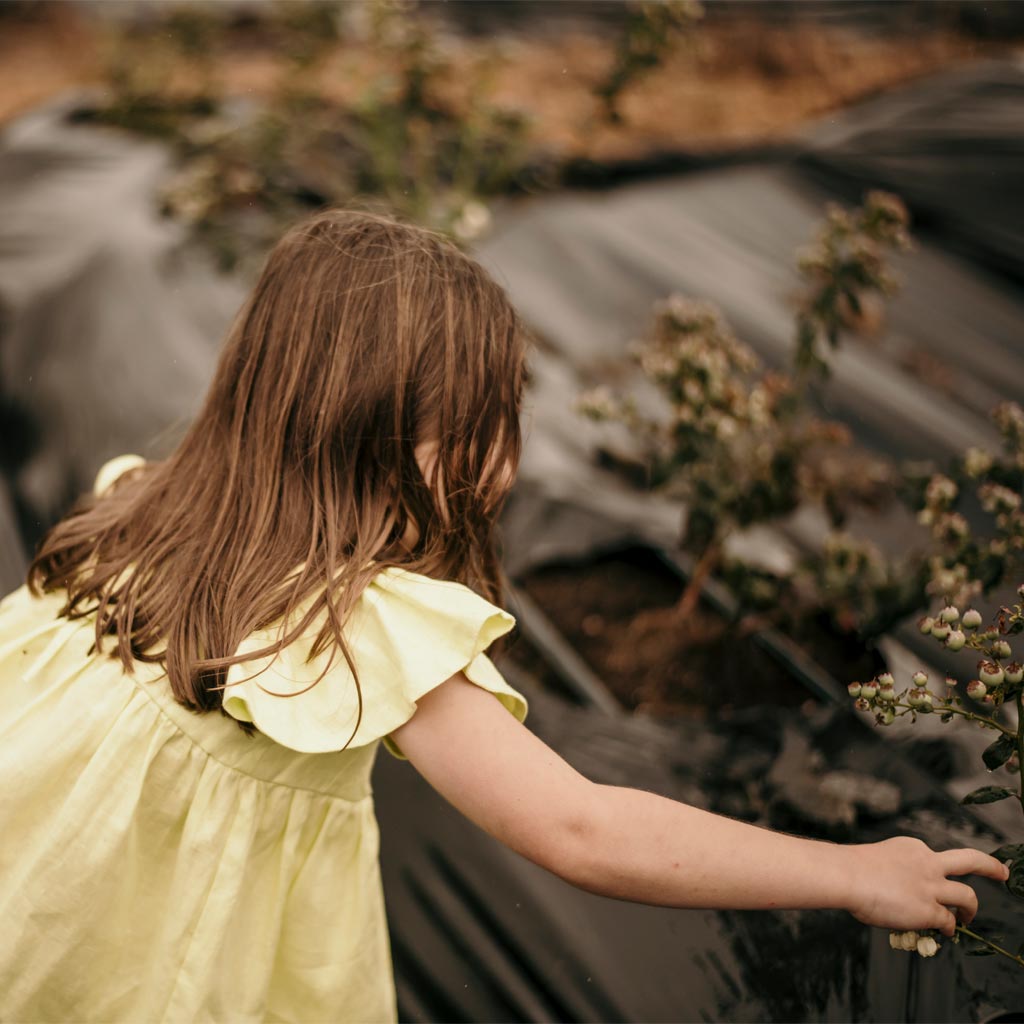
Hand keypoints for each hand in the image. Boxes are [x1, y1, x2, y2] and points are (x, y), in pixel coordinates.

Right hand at [844, 836, 1009, 936]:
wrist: (848, 875)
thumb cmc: (850, 869)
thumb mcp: (878, 860)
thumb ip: (893, 872)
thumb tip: (890, 892)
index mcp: (913, 848)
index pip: (932, 858)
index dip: (933, 870)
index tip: (931, 877)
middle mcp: (928, 863)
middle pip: (969, 860)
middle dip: (990, 866)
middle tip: (1002, 872)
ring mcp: (931, 886)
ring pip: (967, 896)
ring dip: (971, 909)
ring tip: (968, 918)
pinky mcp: (929, 909)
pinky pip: (948, 921)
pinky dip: (949, 927)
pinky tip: (945, 931)